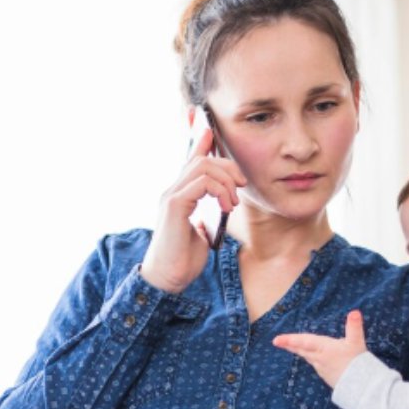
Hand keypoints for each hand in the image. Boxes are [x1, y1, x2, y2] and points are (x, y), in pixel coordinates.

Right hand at [141, 124, 245, 293]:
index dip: (200, 140)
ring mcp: (171, 196)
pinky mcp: (174, 206)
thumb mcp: (202, 232)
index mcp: (179, 195)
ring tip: (232, 203)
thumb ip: (208, 215)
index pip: (190, 160)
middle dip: (227, 167)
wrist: (167, 280)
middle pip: (202, 160)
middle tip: (240, 187)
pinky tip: (225, 207)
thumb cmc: (183, 260)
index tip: (210, 128)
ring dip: (225, 182)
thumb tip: (221, 206)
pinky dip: (219, 191)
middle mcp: (172, 191)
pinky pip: (200, 183)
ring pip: (202, 167)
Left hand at [272, 310, 367, 387]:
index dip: (290, 340)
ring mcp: (321, 367)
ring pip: (306, 356)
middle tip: (277, 342)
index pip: (305, 342)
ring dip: (297, 349)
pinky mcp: (325, 374)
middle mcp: (319, 358)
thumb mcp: (356, 343)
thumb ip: (354, 327)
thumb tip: (354, 312)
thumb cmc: (357, 363)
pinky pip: (314, 362)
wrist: (360, 386)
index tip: (277, 340)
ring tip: (288, 345)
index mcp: (324, 348)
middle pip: (302, 349)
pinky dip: (308, 356)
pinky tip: (308, 356)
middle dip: (289, 344)